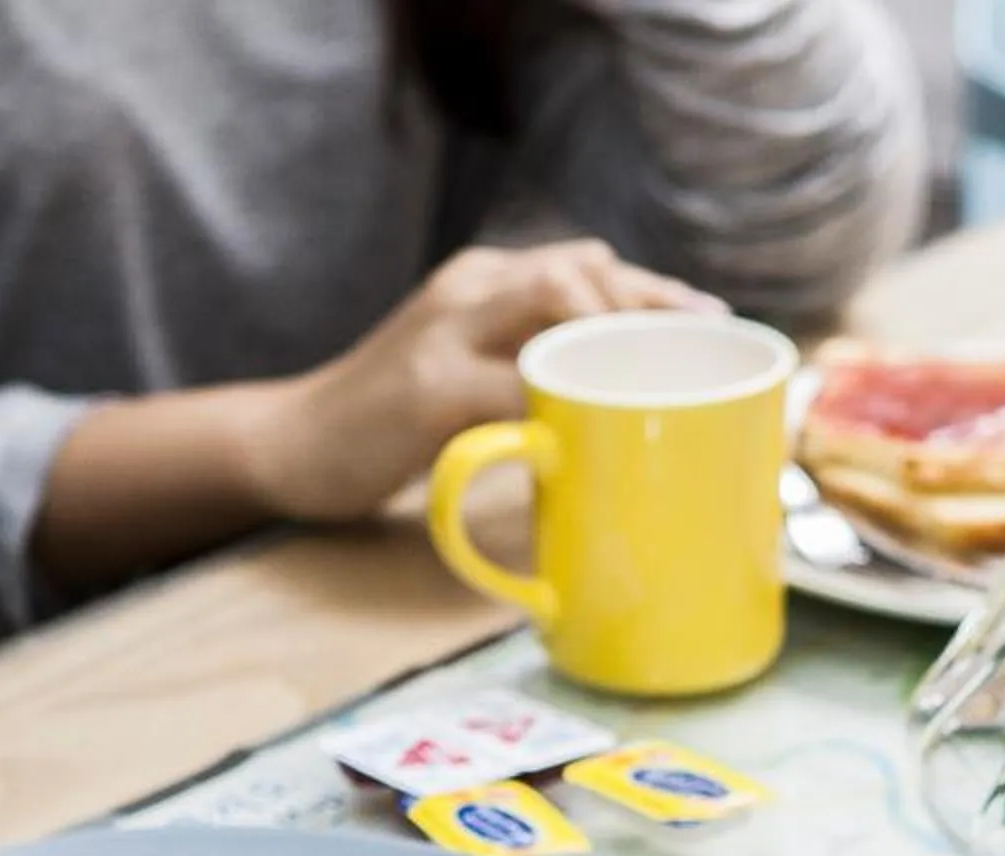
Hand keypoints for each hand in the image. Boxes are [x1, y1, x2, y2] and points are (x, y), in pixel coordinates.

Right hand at [249, 239, 723, 521]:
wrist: (292, 444)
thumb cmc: (390, 422)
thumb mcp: (466, 375)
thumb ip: (527, 367)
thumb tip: (617, 394)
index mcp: (483, 280)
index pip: (586, 263)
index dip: (655, 290)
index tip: (711, 319)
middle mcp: (468, 289)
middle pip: (581, 271)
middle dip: (648, 311)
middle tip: (692, 360)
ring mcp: (444, 332)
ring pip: (555, 302)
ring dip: (615, 343)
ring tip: (650, 387)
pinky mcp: (426, 388)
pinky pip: (516, 385)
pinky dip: (565, 407)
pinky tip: (595, 435)